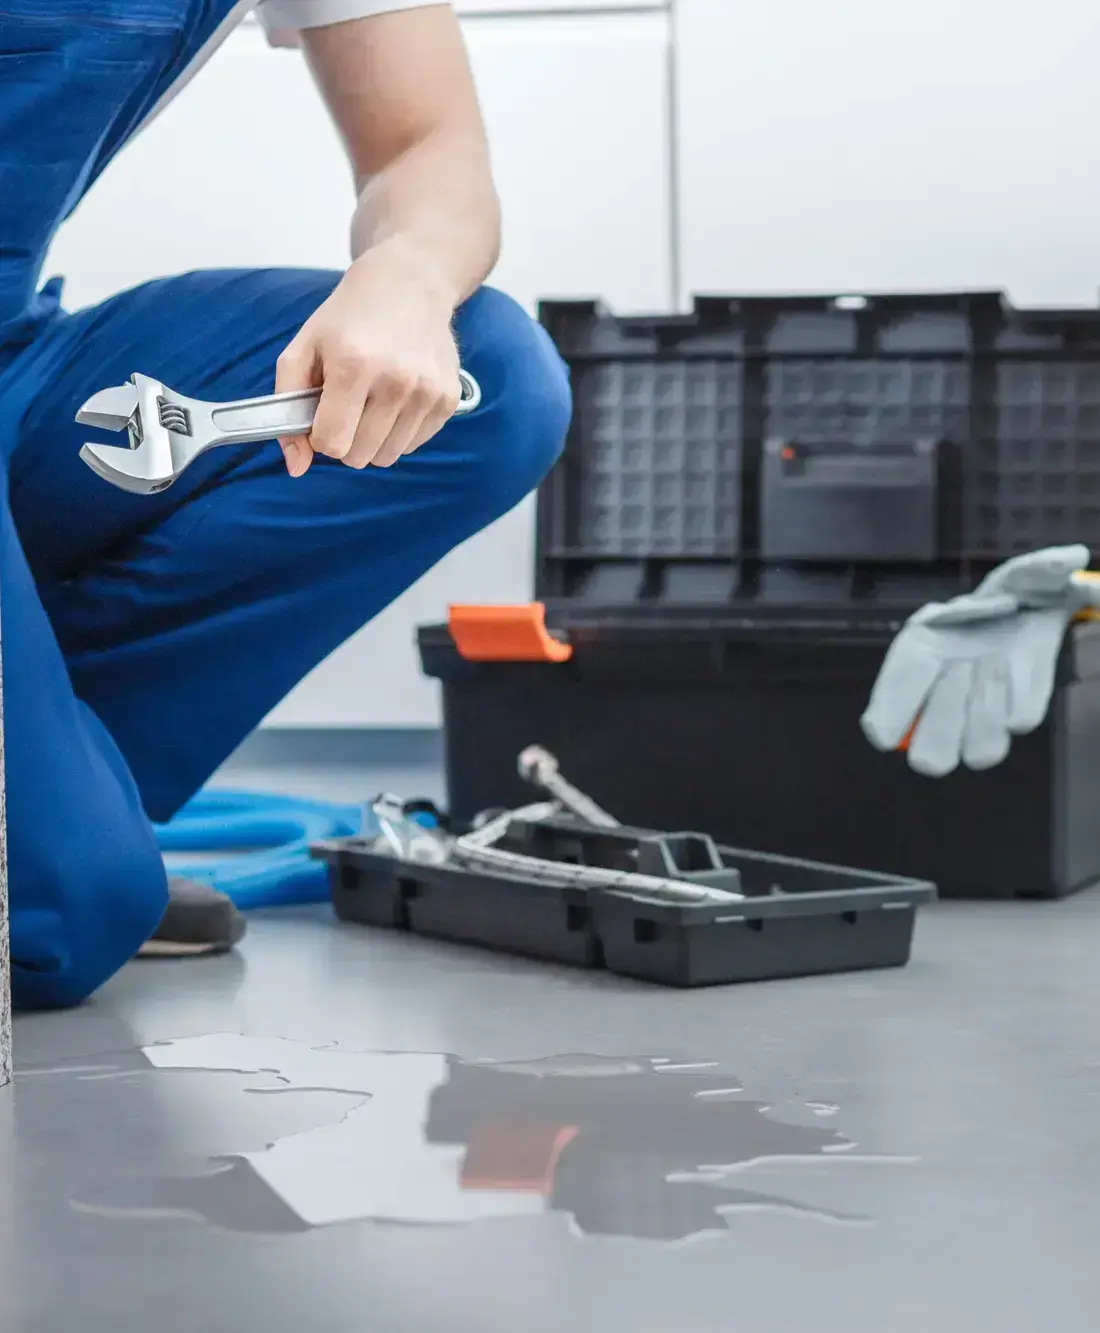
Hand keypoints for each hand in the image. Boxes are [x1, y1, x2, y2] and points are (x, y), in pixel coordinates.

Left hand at [274, 242, 462, 477]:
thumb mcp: (303, 349)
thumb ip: (287, 409)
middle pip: (358, 456)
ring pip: (387, 457)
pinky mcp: (448, 399)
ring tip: (371, 402)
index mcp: (354, 366)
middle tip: (347, 406)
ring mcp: (426, 392)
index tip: (323, 413)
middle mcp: (396, 381)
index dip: (320, 435)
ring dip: (372, 439)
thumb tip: (296, 468)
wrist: (409, 283)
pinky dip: (398, 432)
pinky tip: (396, 399)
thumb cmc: (348, 318)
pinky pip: (413, 444)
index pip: (332, 443)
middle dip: (345, 439)